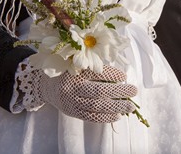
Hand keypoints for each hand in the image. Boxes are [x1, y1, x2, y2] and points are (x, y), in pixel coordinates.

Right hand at [17, 64, 137, 122]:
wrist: (45, 85)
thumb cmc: (66, 71)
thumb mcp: (76, 64)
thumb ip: (94, 67)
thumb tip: (119, 75)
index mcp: (74, 71)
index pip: (96, 73)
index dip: (112, 74)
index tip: (124, 75)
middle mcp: (72, 87)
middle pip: (99, 91)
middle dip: (119, 92)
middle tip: (134, 90)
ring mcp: (71, 101)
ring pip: (96, 106)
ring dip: (116, 107)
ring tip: (130, 107)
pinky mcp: (72, 112)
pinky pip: (90, 117)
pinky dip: (105, 117)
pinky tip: (117, 115)